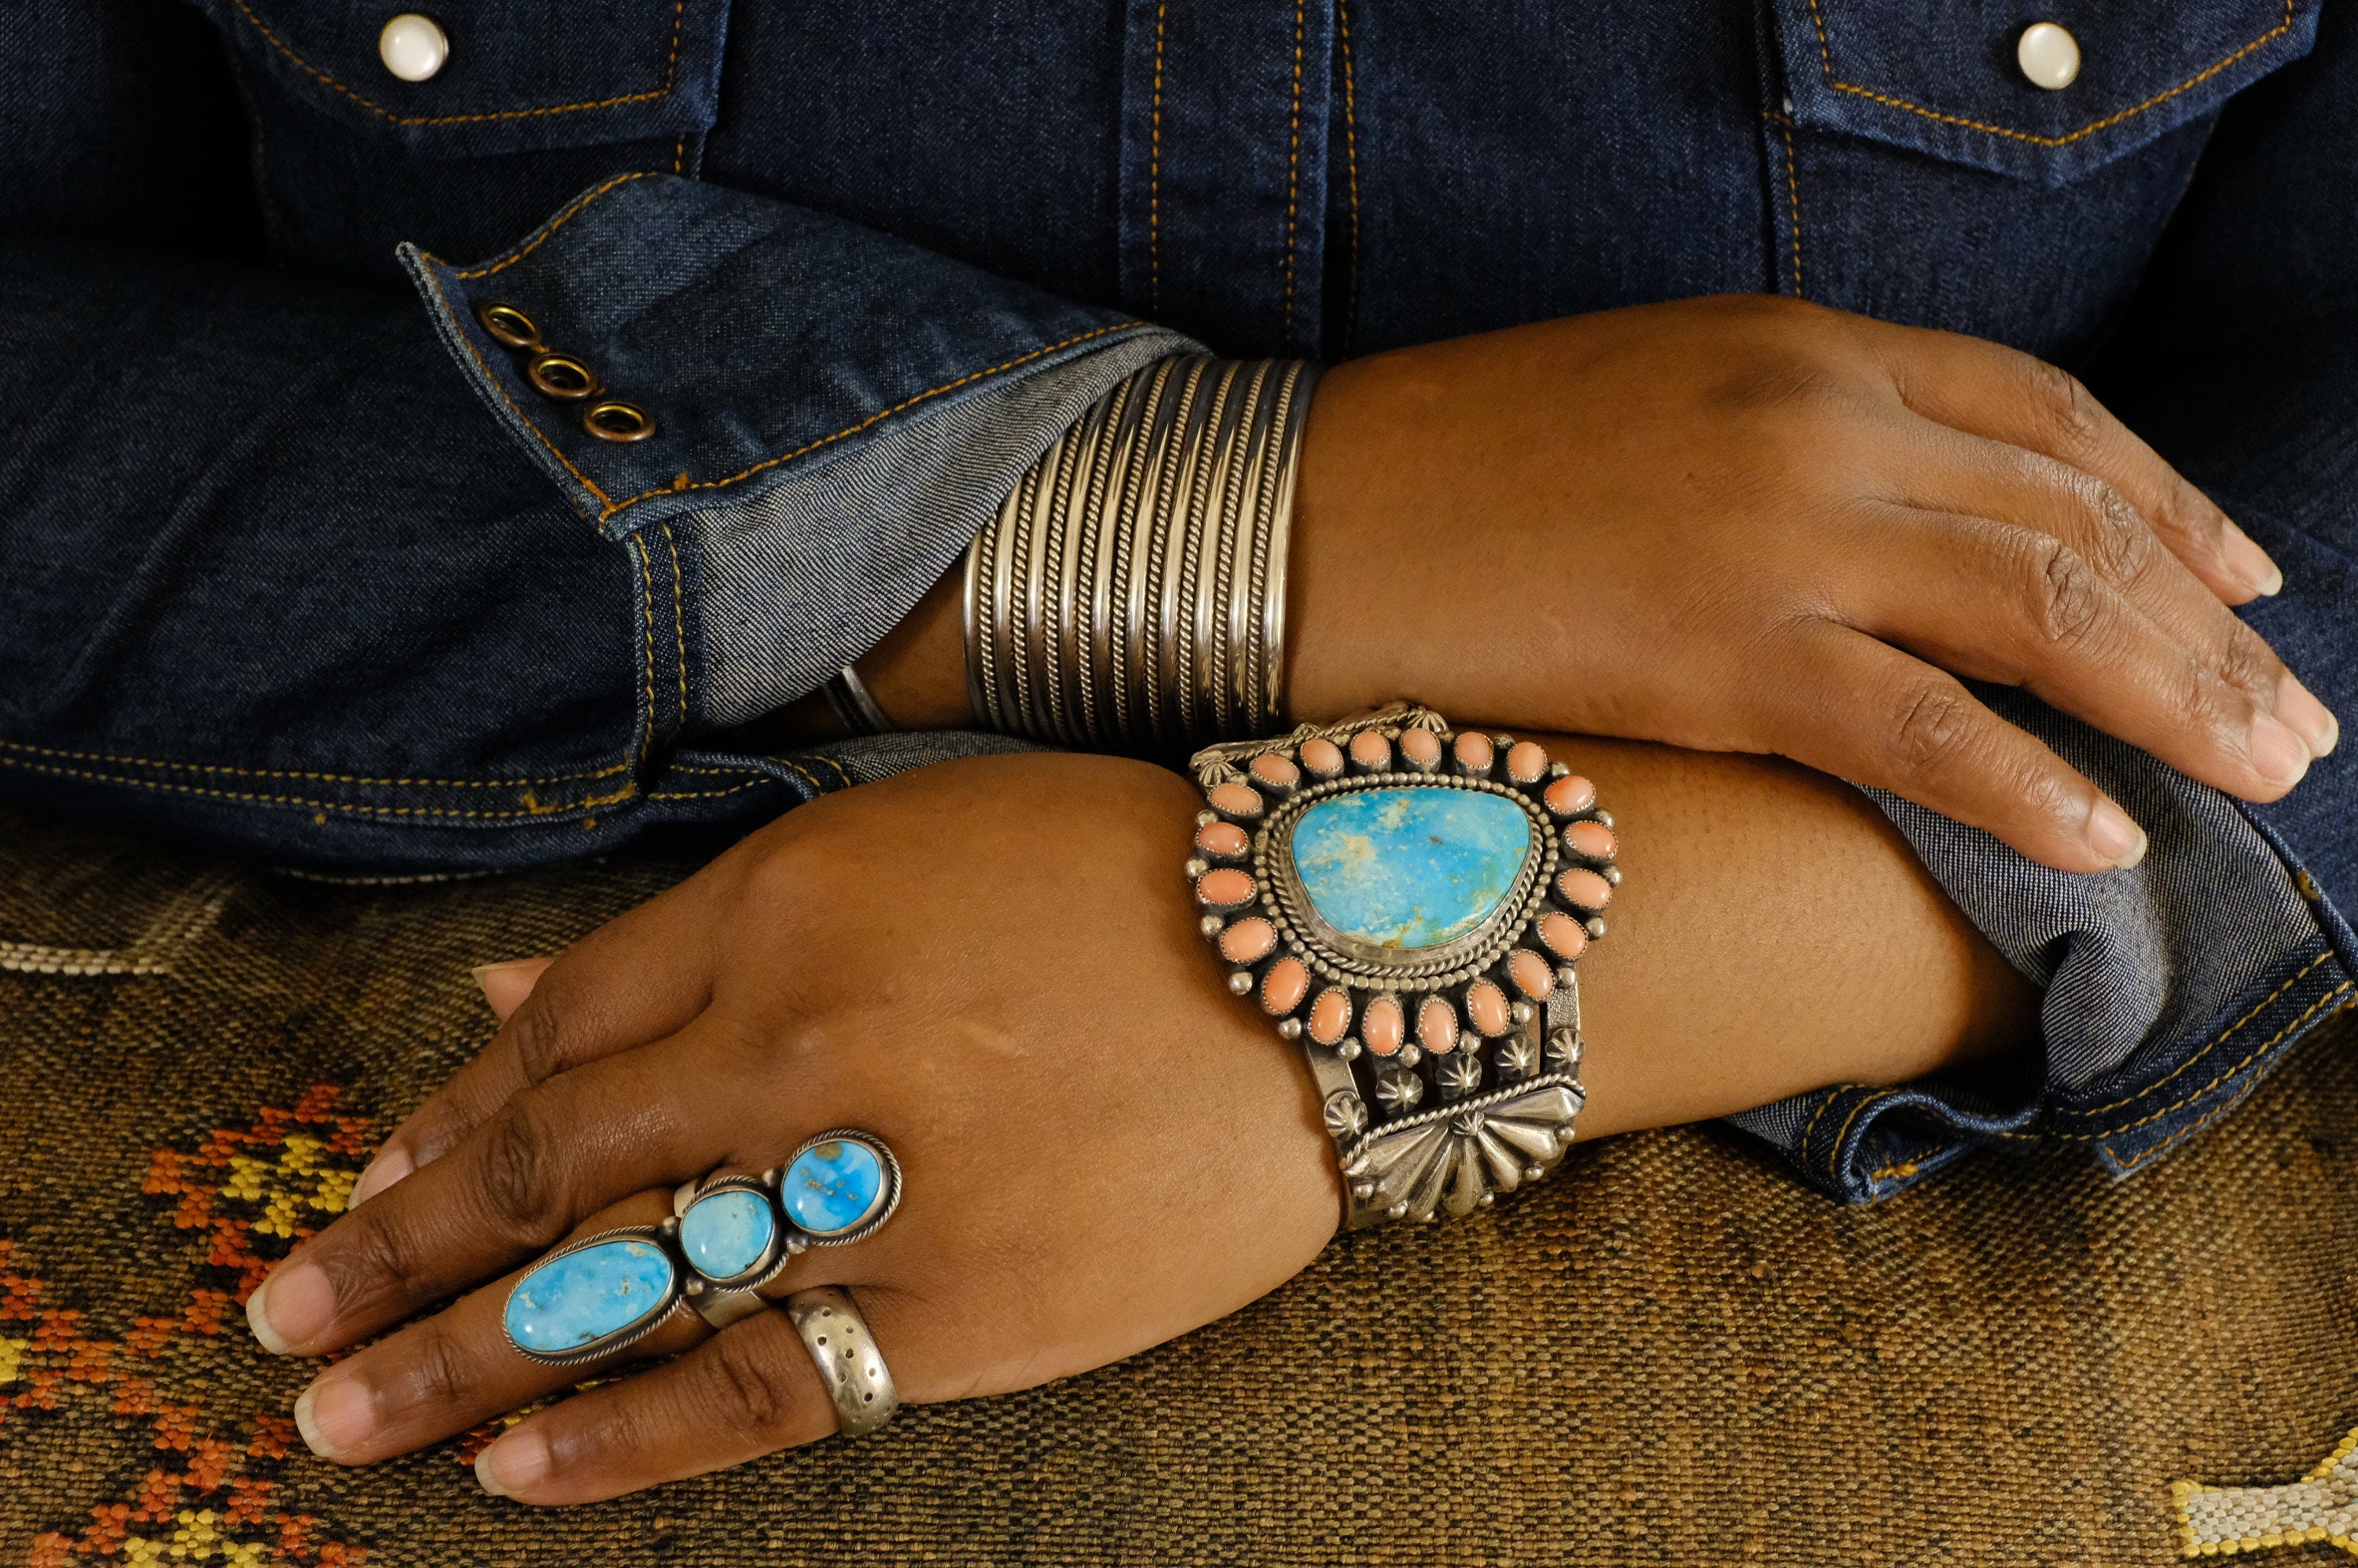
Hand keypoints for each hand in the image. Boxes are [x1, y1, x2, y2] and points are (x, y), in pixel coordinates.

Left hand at [240, 739, 2034, 1502]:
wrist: (1344, 962)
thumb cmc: (1126, 880)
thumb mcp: (904, 848)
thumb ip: (701, 925)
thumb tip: (510, 987)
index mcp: (794, 896)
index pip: (560, 1035)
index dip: (446, 1126)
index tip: (368, 1191)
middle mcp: (810, 1033)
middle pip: (549, 1167)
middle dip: (395, 1254)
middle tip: (283, 1321)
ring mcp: (883, 1179)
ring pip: (621, 1288)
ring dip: (458, 1360)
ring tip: (335, 1420)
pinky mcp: (965, 1307)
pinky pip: (756, 1386)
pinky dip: (622, 1435)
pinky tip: (513, 1470)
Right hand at [1287, 294, 2338, 871]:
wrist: (1282, 512)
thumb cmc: (1443, 469)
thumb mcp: (1643, 397)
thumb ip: (1781, 435)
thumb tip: (1887, 528)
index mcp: (1792, 338)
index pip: (2042, 409)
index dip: (2165, 497)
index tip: (2241, 576)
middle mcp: (1811, 412)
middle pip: (2071, 512)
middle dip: (2204, 621)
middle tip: (2287, 716)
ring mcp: (1769, 526)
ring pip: (2033, 606)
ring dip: (2169, 697)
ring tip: (2256, 774)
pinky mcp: (1711, 645)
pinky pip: (1917, 722)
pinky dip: (2025, 781)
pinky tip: (2103, 837)